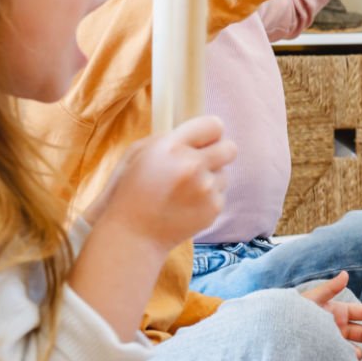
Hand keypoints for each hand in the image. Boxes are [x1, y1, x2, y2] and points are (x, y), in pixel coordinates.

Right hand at [98, 116, 236, 251]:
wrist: (132, 234)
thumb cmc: (131, 191)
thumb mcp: (139, 154)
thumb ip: (171, 139)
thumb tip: (200, 135)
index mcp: (170, 147)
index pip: (213, 125)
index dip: (209, 133)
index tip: (204, 140)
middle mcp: (192, 165)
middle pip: (230, 148)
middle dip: (219, 152)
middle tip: (203, 162)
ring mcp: (205, 188)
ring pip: (225, 173)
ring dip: (209, 178)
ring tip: (183, 190)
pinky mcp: (213, 207)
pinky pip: (220, 194)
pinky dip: (207, 198)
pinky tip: (185, 205)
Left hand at [296, 270, 361, 360]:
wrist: (271, 334)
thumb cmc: (290, 313)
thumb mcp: (311, 300)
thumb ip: (329, 289)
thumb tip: (345, 274)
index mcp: (335, 311)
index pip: (361, 312)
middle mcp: (335, 327)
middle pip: (360, 331)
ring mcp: (329, 342)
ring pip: (350, 348)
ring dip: (356, 351)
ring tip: (355, 355)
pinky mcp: (322, 355)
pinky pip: (338, 360)